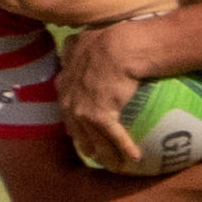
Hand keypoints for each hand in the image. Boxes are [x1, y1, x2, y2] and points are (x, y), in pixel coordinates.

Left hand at [56, 21, 146, 170]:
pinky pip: (114, 137)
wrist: (119, 47)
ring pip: (92, 138)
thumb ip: (76, 44)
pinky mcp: (99, 116)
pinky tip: (136, 157)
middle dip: (83, 142)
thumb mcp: (84, 36)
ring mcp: (82, 109)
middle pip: (74, 127)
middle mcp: (69, 98)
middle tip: (92, 153)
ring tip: (115, 164)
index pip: (65, 104)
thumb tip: (71, 39)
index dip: (71, 116)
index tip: (77, 125)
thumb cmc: (108, 37)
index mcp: (66, 80)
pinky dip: (125, 148)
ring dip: (105, 153)